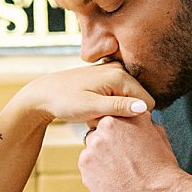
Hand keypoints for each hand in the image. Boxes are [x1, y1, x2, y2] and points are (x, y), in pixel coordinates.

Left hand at [24, 60, 152, 127]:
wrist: (43, 95)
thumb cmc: (64, 102)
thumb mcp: (91, 108)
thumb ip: (119, 107)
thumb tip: (145, 108)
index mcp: (120, 75)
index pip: (147, 103)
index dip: (134, 118)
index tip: (112, 122)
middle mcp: (120, 69)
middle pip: (138, 101)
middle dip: (124, 115)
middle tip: (100, 119)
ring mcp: (113, 70)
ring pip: (128, 100)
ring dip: (115, 111)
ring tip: (95, 114)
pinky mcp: (107, 75)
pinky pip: (119, 96)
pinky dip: (109, 106)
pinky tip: (94, 108)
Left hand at [78, 110, 181, 191]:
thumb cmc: (160, 166)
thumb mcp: (156, 133)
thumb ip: (140, 122)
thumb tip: (135, 118)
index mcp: (120, 118)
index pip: (108, 120)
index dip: (116, 132)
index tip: (122, 142)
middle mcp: (103, 129)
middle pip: (98, 134)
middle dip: (106, 145)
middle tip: (121, 159)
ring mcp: (91, 148)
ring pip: (91, 151)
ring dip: (100, 159)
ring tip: (118, 171)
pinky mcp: (85, 167)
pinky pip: (87, 167)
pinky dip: (96, 173)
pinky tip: (113, 179)